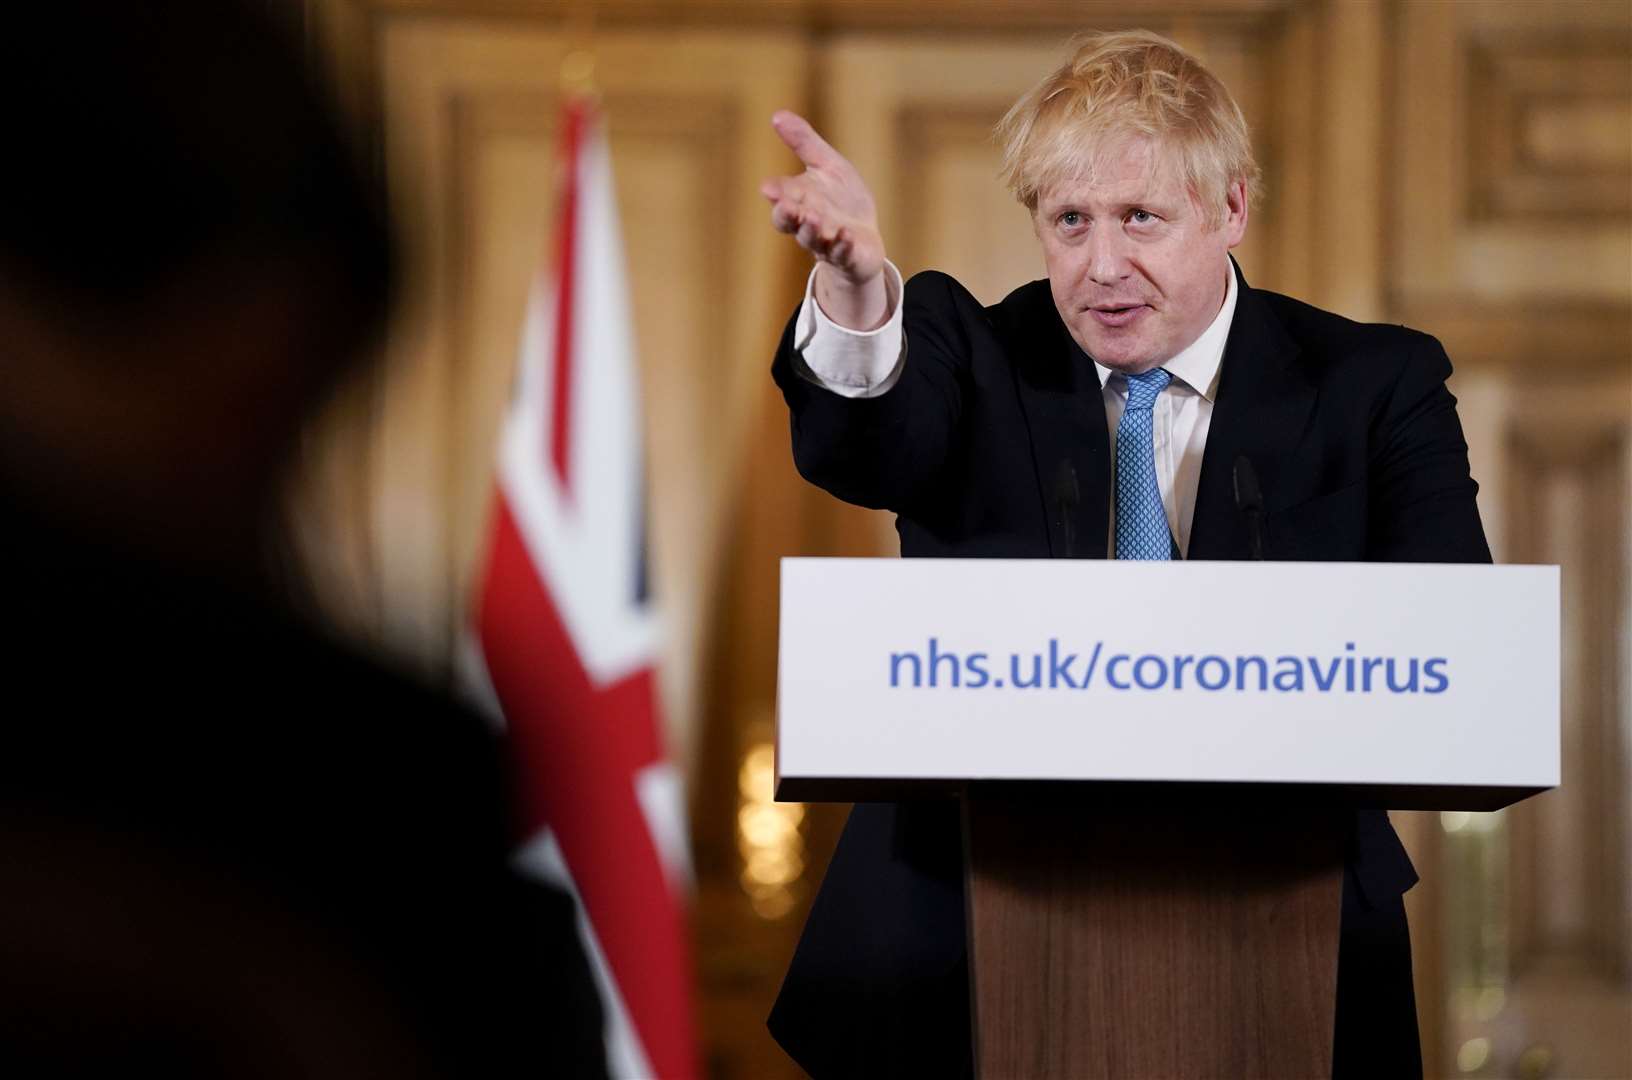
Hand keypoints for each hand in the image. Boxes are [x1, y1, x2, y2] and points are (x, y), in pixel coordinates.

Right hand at [761, 110, 888, 328]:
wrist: (864, 239)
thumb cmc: (841, 200)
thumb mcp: (826, 165)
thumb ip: (803, 143)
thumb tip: (777, 115)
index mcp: (799, 201)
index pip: (782, 197)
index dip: (776, 193)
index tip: (770, 188)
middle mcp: (808, 223)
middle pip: (791, 222)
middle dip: (787, 214)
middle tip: (784, 206)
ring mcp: (827, 242)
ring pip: (813, 239)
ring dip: (811, 229)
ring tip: (813, 218)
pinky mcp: (847, 256)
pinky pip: (842, 253)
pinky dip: (843, 246)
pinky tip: (846, 235)